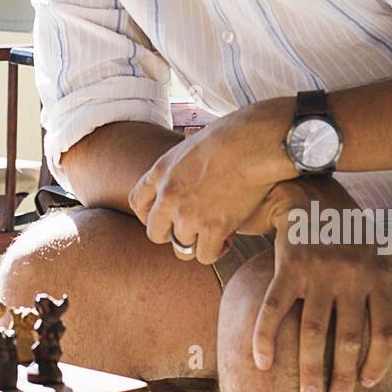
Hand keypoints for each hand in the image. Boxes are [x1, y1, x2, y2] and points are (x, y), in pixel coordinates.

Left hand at [128, 98, 293, 264]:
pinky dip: (218, 250)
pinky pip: (206, 255)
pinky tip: (229, 237)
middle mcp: (168, 196)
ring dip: (198, 243)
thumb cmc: (232, 135)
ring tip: (216, 233)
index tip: (167, 218)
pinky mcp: (213, 228)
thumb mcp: (193, 144)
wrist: (253, 143)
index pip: (138, 203)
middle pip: (155, 233)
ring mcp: (189, 214)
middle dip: (173, 235)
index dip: (150, 216)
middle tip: (194, 229)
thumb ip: (183, 165)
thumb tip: (190, 164)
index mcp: (161, 171)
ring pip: (181, 248)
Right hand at [252, 177, 391, 391]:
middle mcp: (352, 276)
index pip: (386, 332)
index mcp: (380, 276)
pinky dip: (265, 337)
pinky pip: (275, 308)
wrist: (314, 193)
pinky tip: (262, 362)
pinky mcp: (289, 265)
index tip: (367, 383)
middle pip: (350, 338)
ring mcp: (319, 271)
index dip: (378, 363)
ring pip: (314, 331)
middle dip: (342, 376)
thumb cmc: (356, 232)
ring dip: (310, 368)